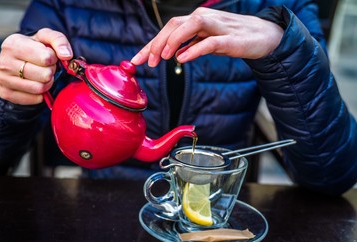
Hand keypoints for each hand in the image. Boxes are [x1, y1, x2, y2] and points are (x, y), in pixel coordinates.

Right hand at [0, 28, 72, 104]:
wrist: (17, 61)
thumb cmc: (34, 49)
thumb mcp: (46, 38)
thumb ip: (58, 40)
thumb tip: (66, 55)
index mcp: (13, 44)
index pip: (46, 58)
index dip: (53, 59)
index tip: (49, 57)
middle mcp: (4, 61)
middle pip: (44, 75)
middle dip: (51, 72)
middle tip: (47, 68)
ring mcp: (2, 78)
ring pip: (39, 88)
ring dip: (47, 84)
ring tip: (43, 76)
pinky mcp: (5, 93)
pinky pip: (34, 99)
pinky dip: (41, 94)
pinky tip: (37, 85)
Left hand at [131, 7, 282, 66]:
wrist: (265, 36)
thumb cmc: (235, 38)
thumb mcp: (209, 42)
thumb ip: (193, 45)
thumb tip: (177, 55)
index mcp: (196, 21)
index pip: (168, 29)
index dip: (151, 45)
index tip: (137, 60)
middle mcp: (204, 19)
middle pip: (174, 25)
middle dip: (156, 43)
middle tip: (147, 62)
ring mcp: (217, 27)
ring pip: (189, 26)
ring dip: (172, 41)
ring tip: (162, 58)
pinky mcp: (230, 38)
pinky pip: (209, 42)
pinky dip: (194, 49)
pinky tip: (182, 58)